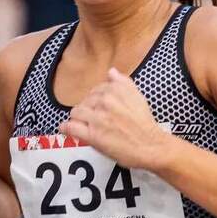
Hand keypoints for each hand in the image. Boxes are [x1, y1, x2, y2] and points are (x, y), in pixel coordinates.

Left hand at [58, 69, 173, 170]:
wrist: (151, 145)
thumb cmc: (145, 123)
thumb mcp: (138, 96)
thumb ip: (123, 82)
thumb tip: (111, 71)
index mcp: (115, 90)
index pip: (95, 90)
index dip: (95, 100)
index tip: (98, 108)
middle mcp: (105, 101)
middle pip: (84, 101)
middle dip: (87, 109)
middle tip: (93, 119)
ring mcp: (97, 118)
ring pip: (76, 113)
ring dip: (77, 118)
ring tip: (82, 124)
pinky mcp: (93, 135)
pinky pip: (71, 127)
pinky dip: (66, 128)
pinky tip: (66, 129)